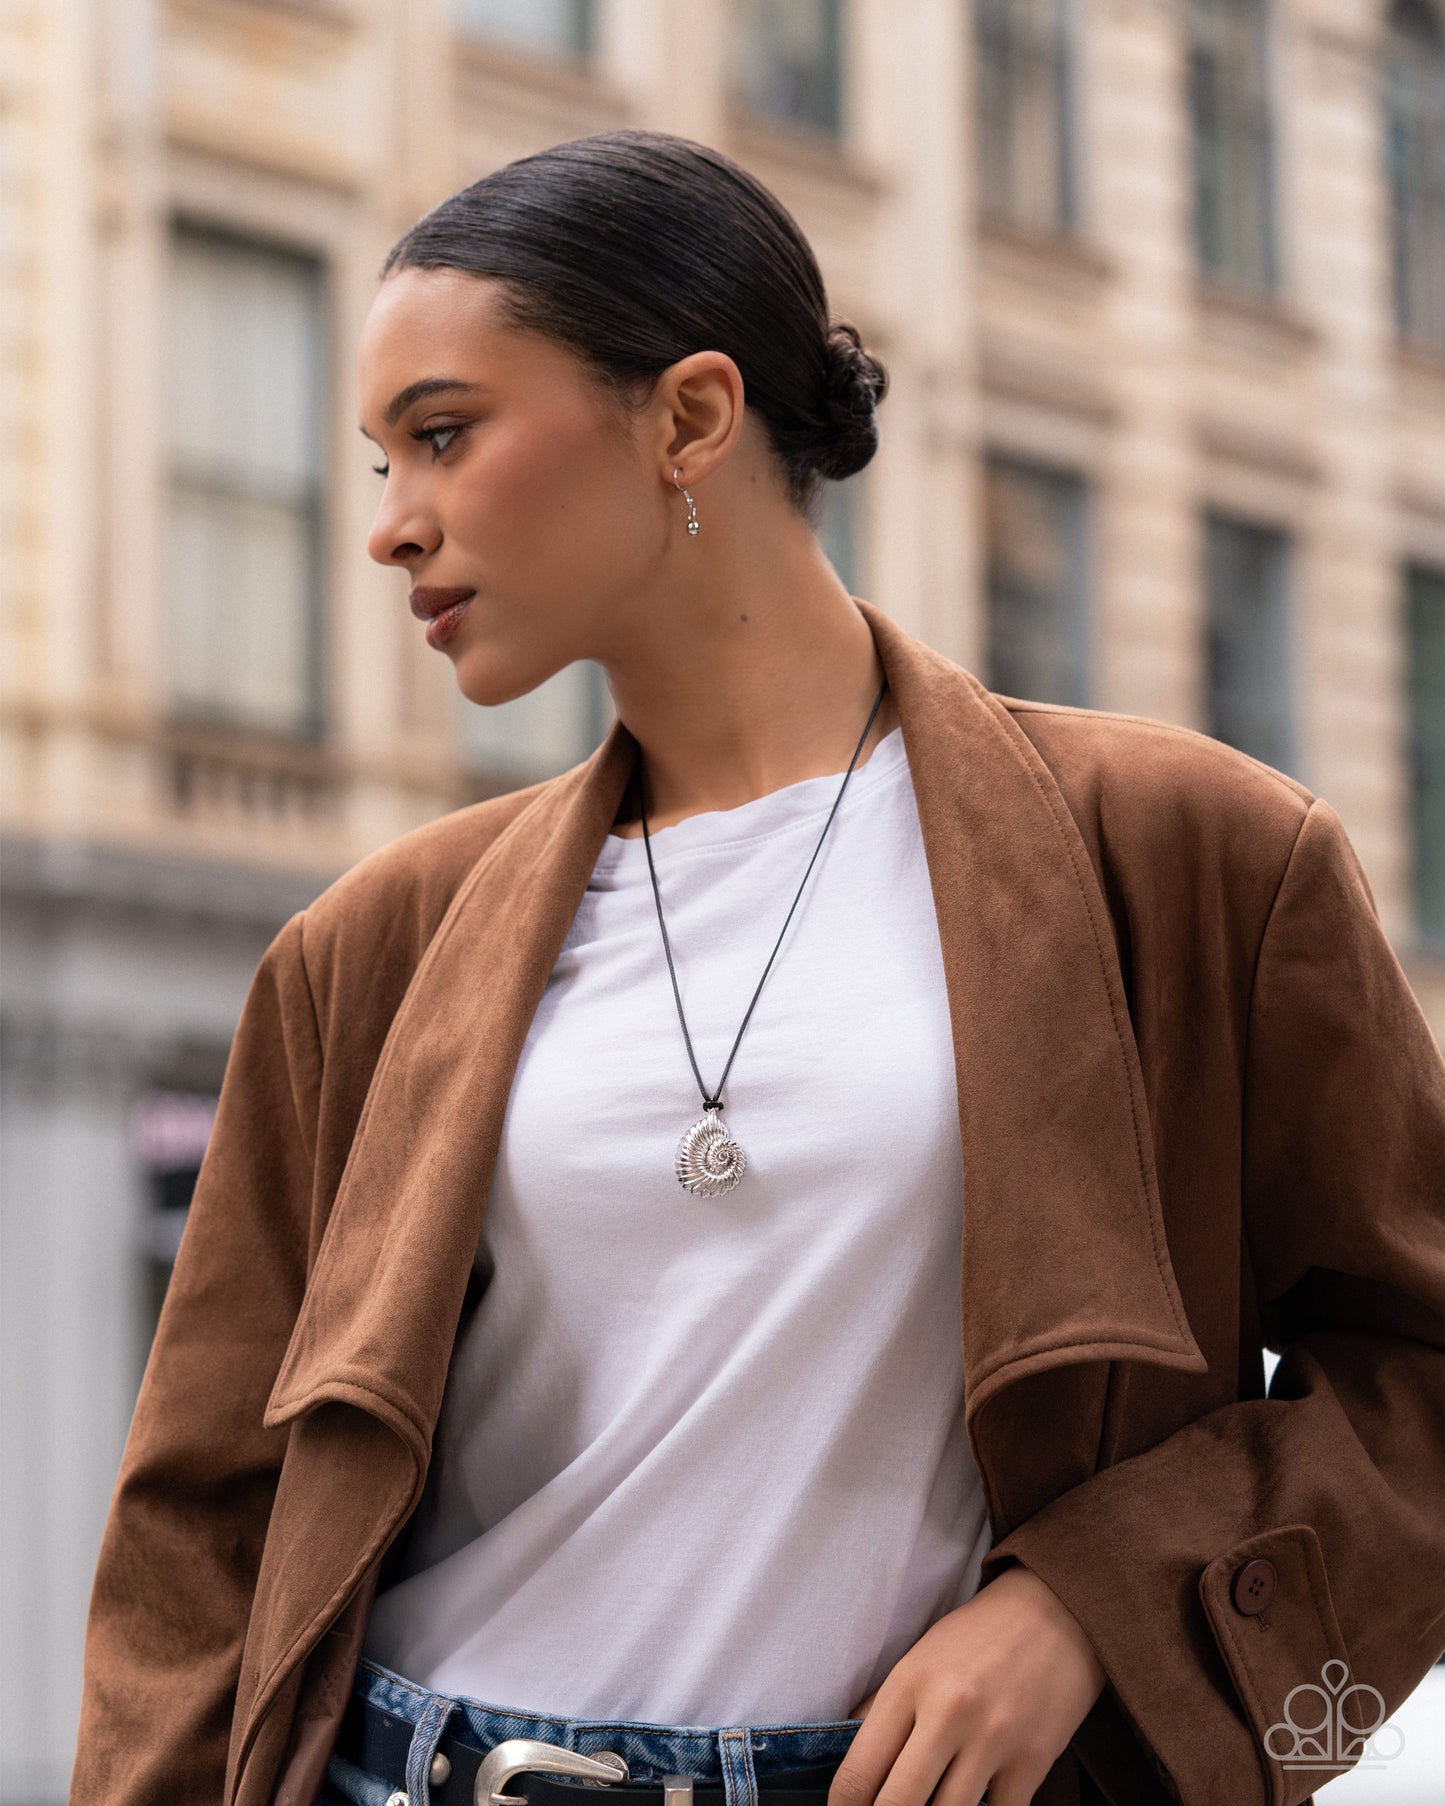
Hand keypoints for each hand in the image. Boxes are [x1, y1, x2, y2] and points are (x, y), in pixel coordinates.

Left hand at [829, 1566, 1106, 1805]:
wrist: (1055, 1612)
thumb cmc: (977, 1638)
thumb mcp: (918, 1659)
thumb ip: (881, 1711)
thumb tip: (847, 1766)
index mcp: (909, 1684)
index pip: (859, 1773)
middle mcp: (948, 1713)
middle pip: (898, 1805)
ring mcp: (993, 1740)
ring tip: (930, 1803)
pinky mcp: (1033, 1761)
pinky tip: (973, 1803)